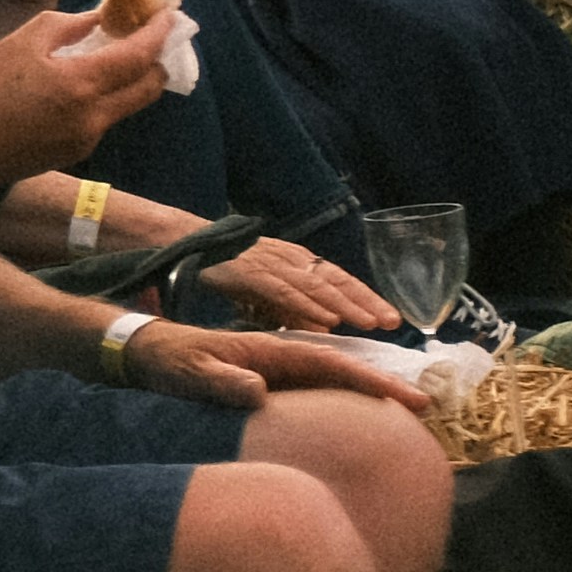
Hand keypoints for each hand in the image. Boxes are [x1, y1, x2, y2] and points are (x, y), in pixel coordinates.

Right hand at [0, 4, 170, 186]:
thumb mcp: (20, 42)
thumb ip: (66, 25)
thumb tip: (98, 20)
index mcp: (81, 83)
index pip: (140, 55)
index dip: (159, 32)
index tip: (168, 14)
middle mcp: (95, 116)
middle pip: (150, 86)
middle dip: (158, 59)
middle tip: (150, 37)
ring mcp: (89, 138)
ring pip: (130, 104)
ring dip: (133, 79)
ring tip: (117, 57)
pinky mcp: (77, 152)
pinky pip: (105, 119)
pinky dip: (106, 97)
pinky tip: (82, 87)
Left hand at [135, 322, 430, 412]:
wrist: (149, 354)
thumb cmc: (169, 364)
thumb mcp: (191, 373)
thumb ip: (221, 380)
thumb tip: (259, 390)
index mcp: (270, 351)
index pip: (329, 363)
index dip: (367, 378)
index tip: (401, 395)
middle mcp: (281, 357)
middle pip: (342, 370)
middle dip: (382, 385)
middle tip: (424, 405)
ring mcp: (278, 370)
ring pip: (333, 380)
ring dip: (368, 392)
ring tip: (406, 412)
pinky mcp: (270, 383)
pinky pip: (314, 391)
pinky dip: (341, 400)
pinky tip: (359, 419)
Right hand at [186, 234, 400, 335]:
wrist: (180, 241)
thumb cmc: (225, 267)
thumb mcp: (265, 290)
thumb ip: (292, 309)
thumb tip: (325, 330)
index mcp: (296, 261)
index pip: (339, 279)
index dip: (366, 298)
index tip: (392, 319)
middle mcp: (289, 258)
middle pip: (335, 280)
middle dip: (366, 301)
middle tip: (392, 323)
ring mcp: (270, 263)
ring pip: (315, 286)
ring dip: (345, 305)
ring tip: (369, 324)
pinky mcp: (248, 272)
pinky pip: (283, 291)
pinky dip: (306, 306)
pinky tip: (326, 321)